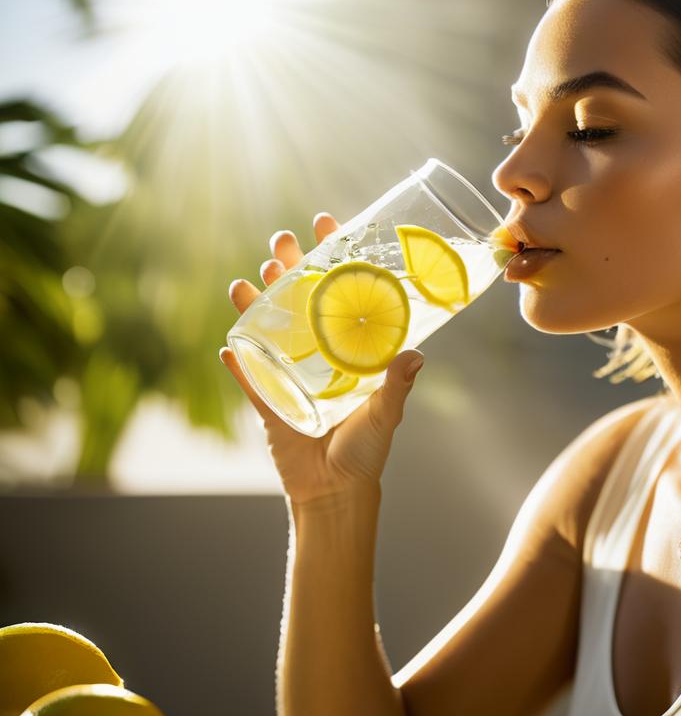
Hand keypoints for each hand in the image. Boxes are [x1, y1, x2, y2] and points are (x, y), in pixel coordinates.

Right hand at [219, 212, 423, 501]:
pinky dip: (238, 362)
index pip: (339, 291)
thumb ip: (397, 386)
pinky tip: (229, 344)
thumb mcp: (385, 414)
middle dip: (288, 267)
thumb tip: (415, 355)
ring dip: (256, 303)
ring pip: (268, 327)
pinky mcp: (268, 402)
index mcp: (347, 349)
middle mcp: (317, 353)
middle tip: (282, 242)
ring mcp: (288, 374)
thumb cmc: (366, 451)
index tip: (328, 222)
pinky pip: (248, 377)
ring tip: (249, 280)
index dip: (332, 256)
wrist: (335, 493)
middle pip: (299, 298)